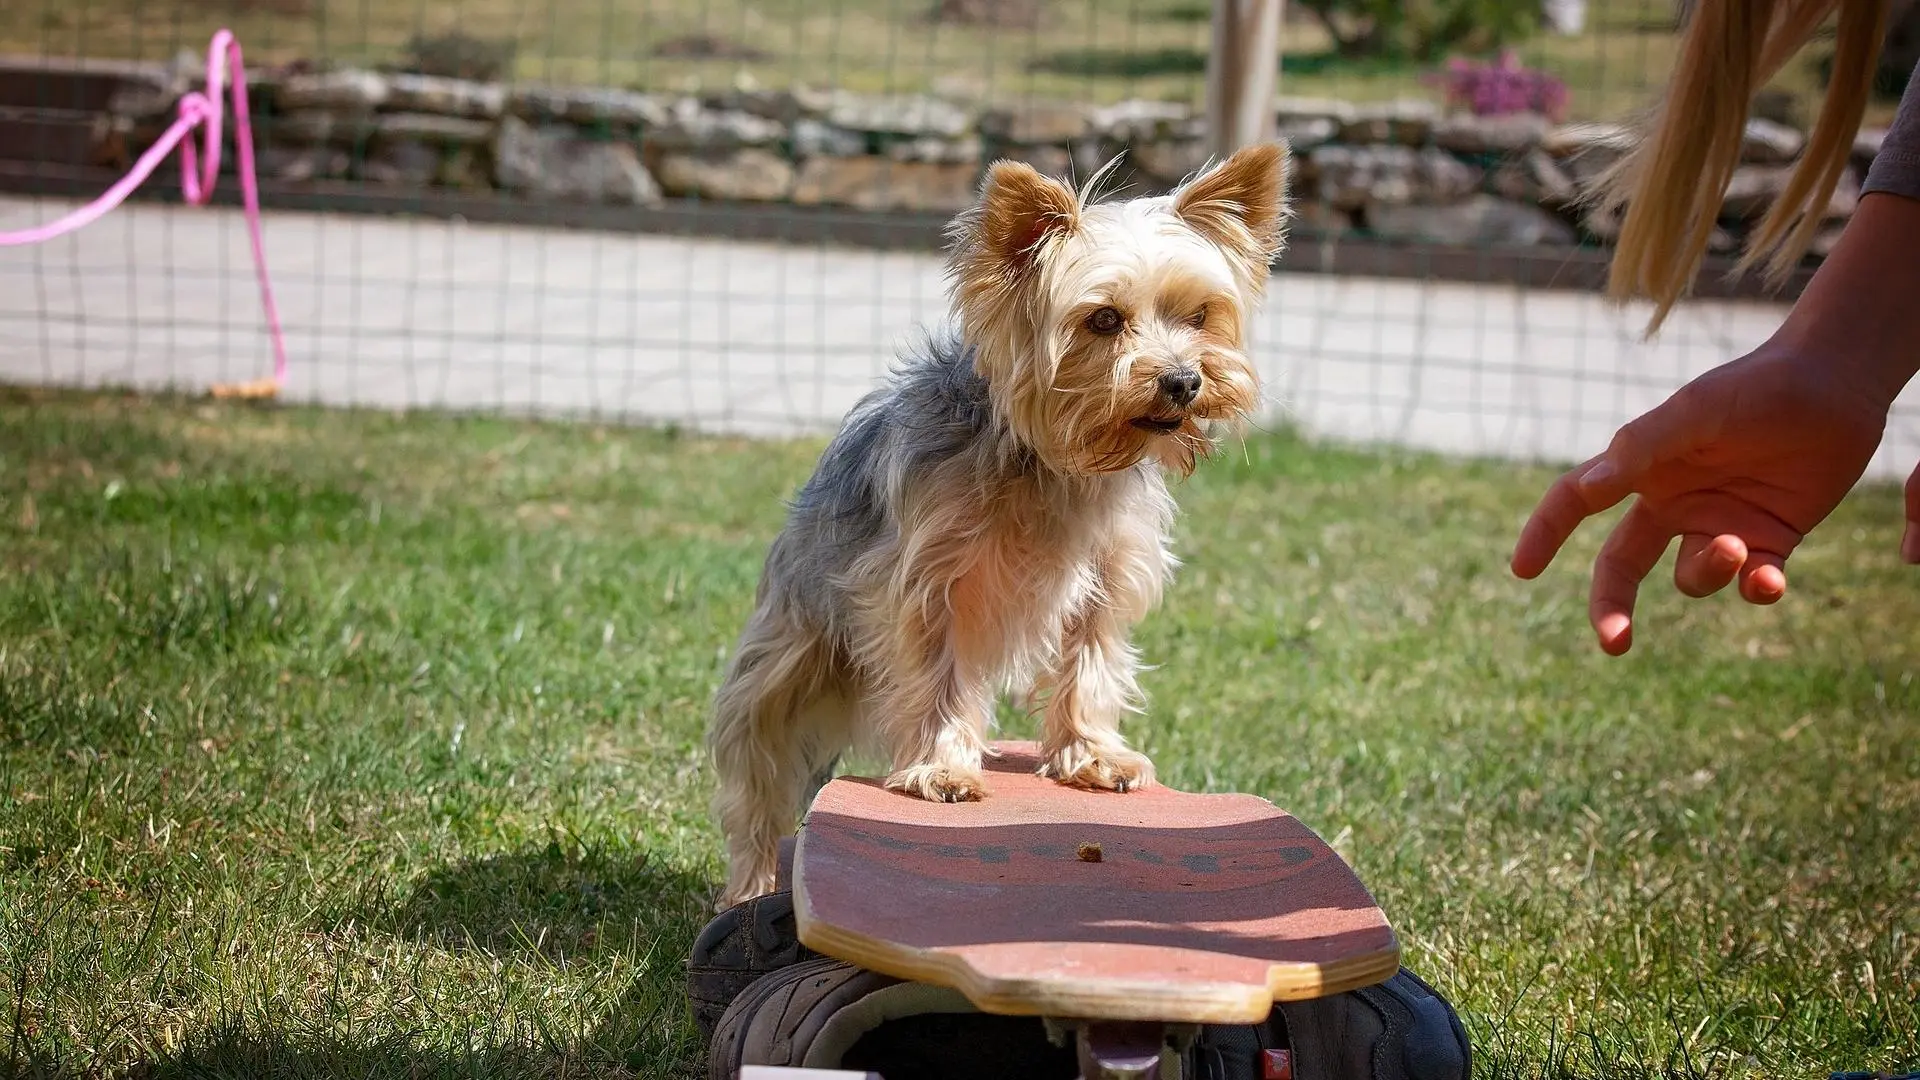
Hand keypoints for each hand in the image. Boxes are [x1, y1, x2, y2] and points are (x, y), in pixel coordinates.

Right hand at [1510, 343, 1898, 655]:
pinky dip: (1756, 589)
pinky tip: (1767, 581)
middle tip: (1615, 642)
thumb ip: (1643, 447)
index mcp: (1641, 468)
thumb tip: (1591, 486)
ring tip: (1736, 547)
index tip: (1523, 570)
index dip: (1544, 533)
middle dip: (1611, 607)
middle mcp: (1673, 502)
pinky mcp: (1771, 540)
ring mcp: (1720, 524)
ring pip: (1692, 578)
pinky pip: (1751, 584)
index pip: (1576, 501)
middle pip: (1620, 565)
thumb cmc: (1757, 388)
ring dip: (1707, 573)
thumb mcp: (1696, 411)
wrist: (1837, 385)